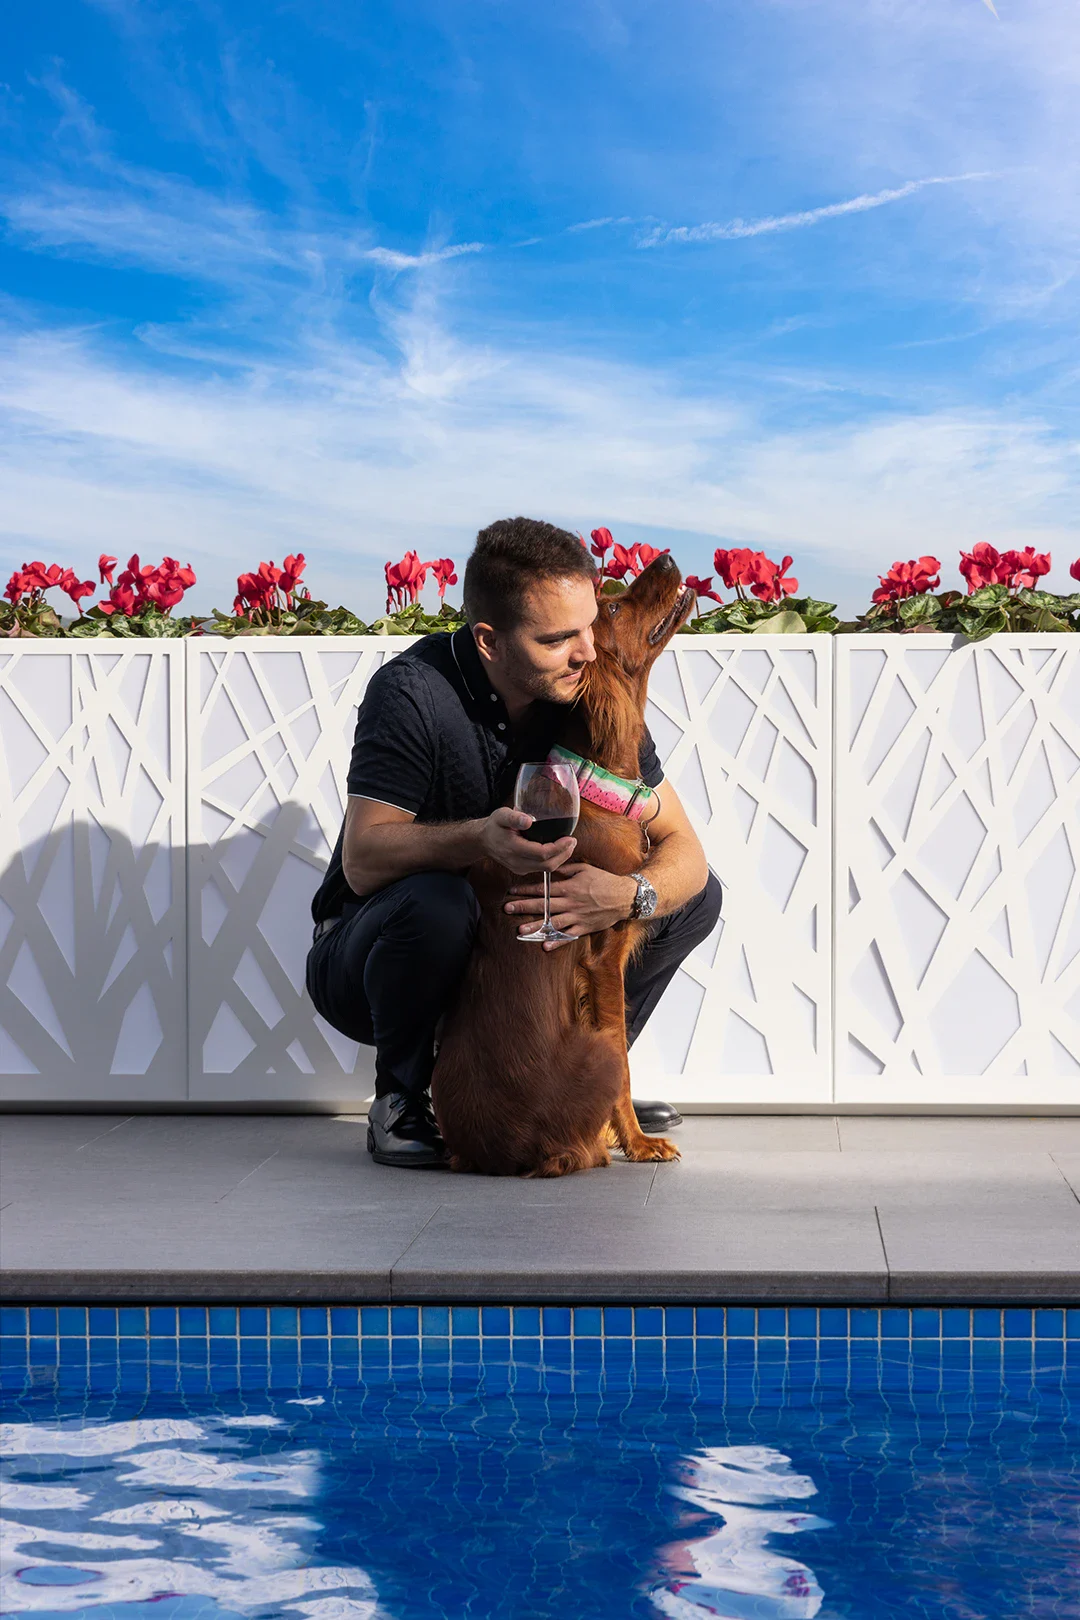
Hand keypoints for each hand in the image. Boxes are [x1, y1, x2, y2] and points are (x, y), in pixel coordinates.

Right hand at [480, 807, 577, 876]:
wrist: (483, 840)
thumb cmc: (494, 826)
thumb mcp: (501, 815)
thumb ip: (514, 817)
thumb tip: (528, 820)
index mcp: (514, 848)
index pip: (542, 853)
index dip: (559, 847)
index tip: (570, 838)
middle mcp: (517, 862)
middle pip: (548, 865)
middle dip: (564, 854)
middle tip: (573, 841)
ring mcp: (520, 868)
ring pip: (546, 869)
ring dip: (561, 858)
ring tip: (569, 845)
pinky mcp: (522, 870)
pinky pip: (542, 868)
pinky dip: (553, 860)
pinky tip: (558, 850)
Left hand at [505, 862, 637, 948]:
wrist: (625, 897)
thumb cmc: (605, 880)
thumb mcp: (585, 868)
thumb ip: (566, 868)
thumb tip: (551, 864)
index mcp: (569, 887)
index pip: (543, 888)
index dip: (526, 890)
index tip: (512, 891)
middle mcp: (570, 902)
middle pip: (543, 905)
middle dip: (523, 907)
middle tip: (507, 909)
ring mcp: (577, 916)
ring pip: (552, 922)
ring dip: (535, 926)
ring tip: (520, 930)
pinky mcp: (584, 927)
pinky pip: (568, 935)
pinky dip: (557, 941)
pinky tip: (545, 945)